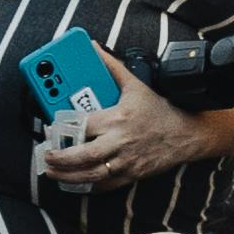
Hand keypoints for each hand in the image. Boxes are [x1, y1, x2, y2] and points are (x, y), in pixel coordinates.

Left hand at [33, 59, 220, 186]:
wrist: (186, 134)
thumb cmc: (160, 110)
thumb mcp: (134, 85)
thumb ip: (110, 66)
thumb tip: (93, 47)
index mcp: (117, 119)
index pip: (83, 126)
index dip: (64, 129)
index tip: (52, 129)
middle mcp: (119, 142)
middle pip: (83, 156)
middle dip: (60, 159)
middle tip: (47, 156)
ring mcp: (125, 161)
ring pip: (91, 175)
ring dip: (68, 177)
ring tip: (53, 173)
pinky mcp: (131, 174)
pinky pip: (106, 185)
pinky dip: (89, 186)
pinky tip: (76, 183)